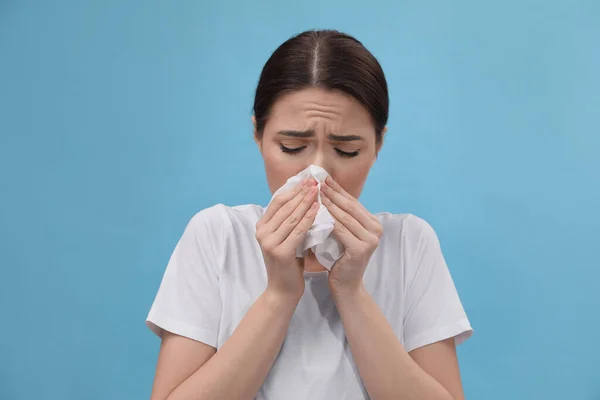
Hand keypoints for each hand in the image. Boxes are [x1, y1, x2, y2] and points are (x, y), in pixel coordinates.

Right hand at [256, 179, 318, 300]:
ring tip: (318, 190)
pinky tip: (318, 209)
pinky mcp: (280, 252)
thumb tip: (306, 196)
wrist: (283, 290)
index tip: (307, 179)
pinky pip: (297, 231)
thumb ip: (291, 221)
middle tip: (315, 180)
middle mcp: (262, 232)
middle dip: (301, 192)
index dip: (293, 189)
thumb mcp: (287, 237)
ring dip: (306, 201)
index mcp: (261, 226)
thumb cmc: (289, 263)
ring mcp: (269, 242)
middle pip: (284, 206)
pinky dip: (308, 218)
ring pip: (291, 216)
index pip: (277, 201)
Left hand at [320, 177, 382, 294]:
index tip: (323, 178)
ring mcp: (371, 239)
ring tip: (316, 193)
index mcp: (373, 223)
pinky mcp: (362, 248)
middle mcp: (376, 229)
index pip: (353, 202)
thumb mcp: (341, 233)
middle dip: (333, 193)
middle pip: (350, 206)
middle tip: (318, 182)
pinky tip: (316, 212)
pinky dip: (328, 220)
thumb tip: (324, 192)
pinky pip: (341, 230)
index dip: (338, 189)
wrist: (346, 285)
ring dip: (329, 203)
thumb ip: (339, 216)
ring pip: (345, 216)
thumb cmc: (339, 259)